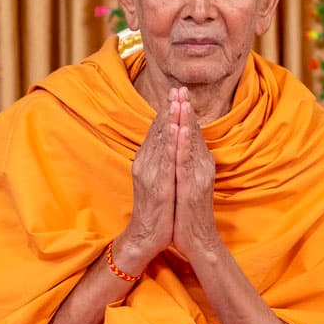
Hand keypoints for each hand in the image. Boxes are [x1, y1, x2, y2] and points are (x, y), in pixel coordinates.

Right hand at [117, 91, 178, 269]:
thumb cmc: (157, 209)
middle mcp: (145, 163)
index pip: (157, 131)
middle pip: (158, 131)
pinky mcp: (157, 186)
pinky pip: (165, 161)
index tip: (176, 93)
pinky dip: (170, 143)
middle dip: (169, 109)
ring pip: (161, 141)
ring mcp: (150, 174)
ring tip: (177, 101)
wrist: (147, 236)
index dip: (167, 111)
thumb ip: (162, 161)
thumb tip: (169, 144)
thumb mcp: (159, 180)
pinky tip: (175, 129)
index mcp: (147, 161)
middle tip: (178, 88)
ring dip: (170, 119)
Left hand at [169, 89, 220, 264]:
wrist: (195, 239)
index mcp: (199, 163)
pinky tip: (180, 129)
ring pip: (190, 143)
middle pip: (192, 132)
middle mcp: (201, 166)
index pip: (191, 133)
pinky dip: (183, 144)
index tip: (177, 92)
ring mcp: (198, 176)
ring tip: (181, 101)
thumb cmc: (187, 212)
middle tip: (180, 87)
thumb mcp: (186, 182)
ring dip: (186, 120)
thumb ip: (186, 163)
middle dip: (185, 109)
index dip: (185, 112)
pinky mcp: (191, 187)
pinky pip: (185, 162)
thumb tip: (180, 146)